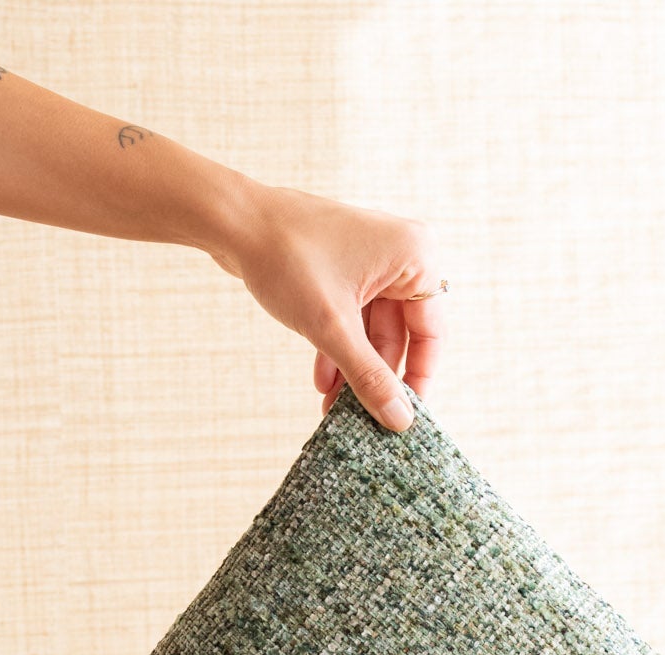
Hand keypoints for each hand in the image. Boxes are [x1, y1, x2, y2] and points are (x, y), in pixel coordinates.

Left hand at [210, 181, 444, 430]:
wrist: (234, 222)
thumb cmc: (287, 258)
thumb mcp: (332, 327)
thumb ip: (369, 376)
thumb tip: (400, 420)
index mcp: (414, 257)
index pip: (430, 333)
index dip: (417, 379)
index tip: (405, 418)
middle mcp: (399, 256)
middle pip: (400, 335)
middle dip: (375, 378)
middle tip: (364, 419)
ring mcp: (370, 262)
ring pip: (371, 332)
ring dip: (353, 370)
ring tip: (334, 409)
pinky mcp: (344, 270)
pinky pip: (351, 319)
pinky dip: (338, 349)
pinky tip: (322, 383)